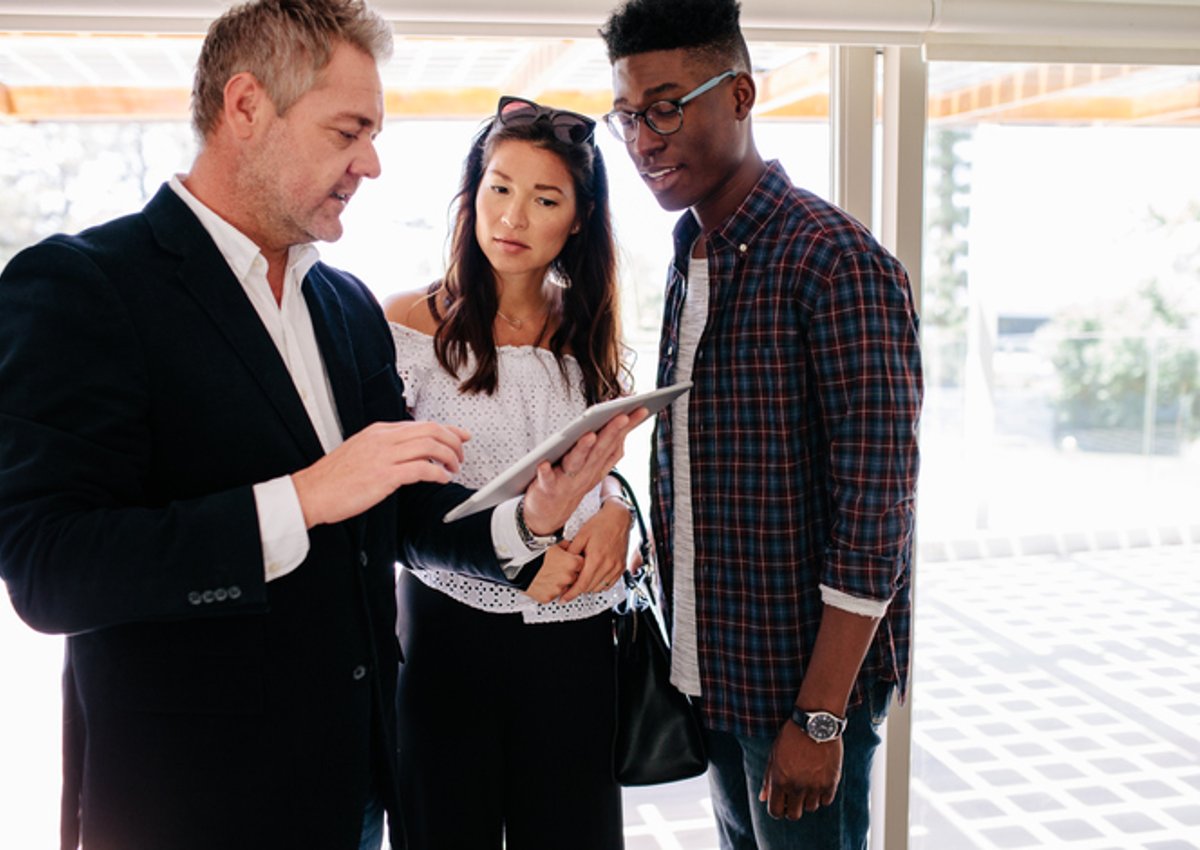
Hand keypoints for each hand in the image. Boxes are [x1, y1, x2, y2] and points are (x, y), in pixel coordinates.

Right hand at [292, 420, 469, 527]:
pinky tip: (442, 479)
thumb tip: (410, 450)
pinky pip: (421, 469)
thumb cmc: (334, 478)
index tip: (461, 436)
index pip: (422, 424)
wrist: (312, 492)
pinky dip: (438, 473)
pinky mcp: (384, 476)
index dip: (448, 429)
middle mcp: (383, 439)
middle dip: (453, 442)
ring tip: (453, 469)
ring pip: (430, 446)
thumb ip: (386, 447)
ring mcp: (384, 456)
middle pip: (431, 430)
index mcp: (379, 431)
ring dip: (449, 458)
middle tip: (461, 455)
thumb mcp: (361, 450)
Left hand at [521, 407, 648, 534]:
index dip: (628, 427)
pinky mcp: (546, 488)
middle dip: (611, 432)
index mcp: (596, 467)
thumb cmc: (569, 484)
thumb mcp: (592, 469)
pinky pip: (546, 480)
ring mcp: (566, 481)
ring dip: (583, 449)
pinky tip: (543, 464)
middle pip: (599, 451)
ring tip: (589, 435)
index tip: (641, 410)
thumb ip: (606, 451)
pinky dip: (545, 473)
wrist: (547, 514)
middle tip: (622, 416)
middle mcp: (585, 474)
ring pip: (576, 463)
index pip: (615, 444)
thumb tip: (623, 427)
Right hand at [524, 543, 583, 603]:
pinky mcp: (548, 597)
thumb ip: (565, 545)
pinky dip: (548, 590)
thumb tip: (569, 545)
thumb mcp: (551, 543)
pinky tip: (542, 582)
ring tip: (547, 574)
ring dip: (558, 582)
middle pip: (574, 576)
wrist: (516, 565)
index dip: (574, 562)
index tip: (569, 561)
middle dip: (567, 573)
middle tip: (556, 568)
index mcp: (571, 563)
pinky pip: (552, 595)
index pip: (581, 564)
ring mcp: (558, 589)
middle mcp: (567, 577)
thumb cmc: (532, 553)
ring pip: (563, 587)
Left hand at [559, 500, 632, 602]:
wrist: (619, 517)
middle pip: (590, 588)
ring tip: (581, 580)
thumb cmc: (601, 524)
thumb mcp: (581, 535)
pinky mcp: (621, 566)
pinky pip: (610, 583)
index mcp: (596, 558)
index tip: (564, 598)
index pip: (582, 584)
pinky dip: (600, 585)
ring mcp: (616, 567)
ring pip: (600, 587)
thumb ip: (571, 551)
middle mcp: (608, 565)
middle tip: (569, 587)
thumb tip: (562, 563)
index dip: (571, 594)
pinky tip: (594, 578)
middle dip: (578, 590)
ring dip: (589, 588)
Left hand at [758, 721, 842, 818]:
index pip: (775, 811)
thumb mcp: (774, 754)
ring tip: (808, 784)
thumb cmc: (792, 736)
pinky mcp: (831, 783)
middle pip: (794, 815)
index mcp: (779, 780)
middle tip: (795, 797)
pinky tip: (819, 783)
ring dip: (808, 800)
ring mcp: (814, 786)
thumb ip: (768, 778)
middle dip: (792, 808)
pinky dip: (822, 795)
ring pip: (811, 808)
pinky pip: (826, 801)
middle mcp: (796, 786)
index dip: (777, 809)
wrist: (816, 723)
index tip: (781, 803)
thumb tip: (762, 798)